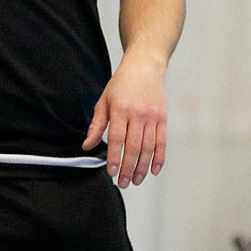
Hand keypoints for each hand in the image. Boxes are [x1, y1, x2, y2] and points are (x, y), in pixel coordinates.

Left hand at [84, 53, 167, 187]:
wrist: (144, 67)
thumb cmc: (121, 85)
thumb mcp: (104, 101)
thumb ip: (96, 125)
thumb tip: (87, 146)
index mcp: (120, 109)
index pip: (116, 139)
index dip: (114, 158)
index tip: (112, 172)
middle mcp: (137, 114)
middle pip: (133, 147)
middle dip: (128, 168)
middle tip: (123, 183)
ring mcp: (152, 116)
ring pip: (148, 147)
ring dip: (142, 167)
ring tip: (136, 180)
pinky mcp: (163, 118)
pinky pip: (162, 142)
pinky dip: (159, 158)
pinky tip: (153, 170)